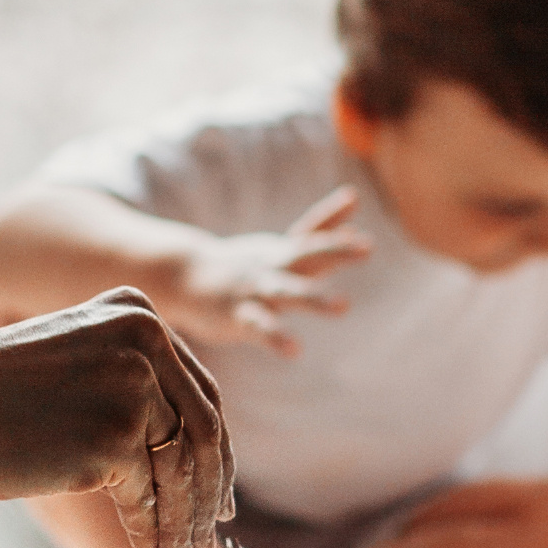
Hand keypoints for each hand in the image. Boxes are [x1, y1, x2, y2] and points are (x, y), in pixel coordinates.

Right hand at [0, 289, 231, 547]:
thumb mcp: (69, 360)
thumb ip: (124, 382)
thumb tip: (182, 448)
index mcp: (135, 312)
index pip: (200, 391)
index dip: (214, 448)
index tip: (218, 490)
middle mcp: (145, 340)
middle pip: (204, 429)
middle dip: (210, 489)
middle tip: (210, 531)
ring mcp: (133, 387)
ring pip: (183, 468)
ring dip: (185, 519)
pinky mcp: (115, 437)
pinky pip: (151, 496)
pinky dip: (154, 529)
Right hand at [165, 189, 373, 357]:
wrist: (181, 276)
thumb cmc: (239, 265)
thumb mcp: (279, 248)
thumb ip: (316, 238)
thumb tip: (354, 224)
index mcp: (283, 253)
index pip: (310, 231)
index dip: (332, 216)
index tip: (353, 197)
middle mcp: (272, 267)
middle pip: (307, 255)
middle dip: (336, 251)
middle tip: (366, 247)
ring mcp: (255, 290)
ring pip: (287, 292)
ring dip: (314, 297)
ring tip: (343, 306)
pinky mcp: (239, 316)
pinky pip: (260, 328)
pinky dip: (277, 337)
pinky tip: (294, 350)